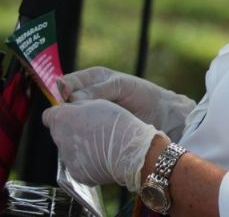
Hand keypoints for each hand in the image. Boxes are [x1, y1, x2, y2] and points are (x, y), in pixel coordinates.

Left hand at [43, 100, 161, 189]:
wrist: (131, 151)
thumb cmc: (117, 123)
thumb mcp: (98, 103)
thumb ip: (78, 105)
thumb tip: (68, 108)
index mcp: (62, 119)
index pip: (49, 115)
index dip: (62, 114)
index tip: (74, 115)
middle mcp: (59, 139)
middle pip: (60, 134)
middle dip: (72, 131)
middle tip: (93, 129)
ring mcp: (66, 159)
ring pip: (69, 150)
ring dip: (80, 147)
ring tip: (102, 144)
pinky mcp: (76, 174)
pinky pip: (79, 165)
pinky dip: (88, 162)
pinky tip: (104, 157)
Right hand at [61, 66, 195, 141]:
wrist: (161, 113)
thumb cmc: (143, 94)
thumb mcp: (121, 85)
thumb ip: (99, 89)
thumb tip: (73, 98)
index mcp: (92, 78)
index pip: (66, 82)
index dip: (60, 90)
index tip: (61, 99)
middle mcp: (87, 94)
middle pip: (63, 101)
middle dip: (62, 108)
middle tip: (65, 115)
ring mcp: (89, 111)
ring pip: (69, 116)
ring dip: (70, 120)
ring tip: (74, 125)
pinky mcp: (93, 127)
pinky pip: (79, 128)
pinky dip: (78, 130)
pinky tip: (80, 134)